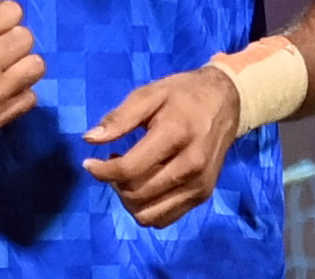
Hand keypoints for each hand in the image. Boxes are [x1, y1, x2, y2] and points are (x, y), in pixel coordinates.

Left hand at [80, 65, 239, 227]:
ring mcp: (199, 185)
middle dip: (114, 183)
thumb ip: (119, 118)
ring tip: (126, 176)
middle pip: (137, 194)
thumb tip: (89, 139)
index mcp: (175, 135)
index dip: (101, 171)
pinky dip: (146, 209)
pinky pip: (165, 219)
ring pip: (150, 214)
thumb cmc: (182, 94)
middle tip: (111, 163)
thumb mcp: (148, 94)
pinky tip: (143, 185)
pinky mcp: (203, 196)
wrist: (226, 102)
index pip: (129, 169)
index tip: (88, 163)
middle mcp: (190, 166)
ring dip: (128, 200)